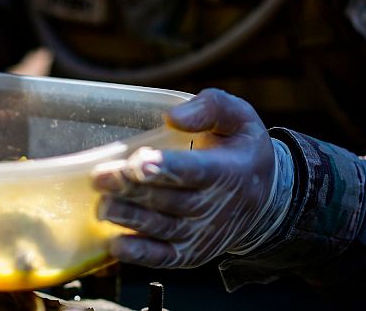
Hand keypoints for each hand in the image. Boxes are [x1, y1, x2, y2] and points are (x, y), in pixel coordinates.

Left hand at [92, 88, 293, 267]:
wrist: (263, 202)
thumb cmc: (240, 150)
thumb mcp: (238, 118)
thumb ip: (210, 108)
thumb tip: (174, 116)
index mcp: (228, 170)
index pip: (194, 171)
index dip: (165, 168)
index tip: (138, 162)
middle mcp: (216, 206)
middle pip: (169, 200)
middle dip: (132, 189)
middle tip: (101, 178)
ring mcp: (202, 233)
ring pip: (161, 228)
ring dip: (129, 218)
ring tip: (102, 205)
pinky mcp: (190, 254)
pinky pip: (164, 258)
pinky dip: (140, 254)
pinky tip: (116, 244)